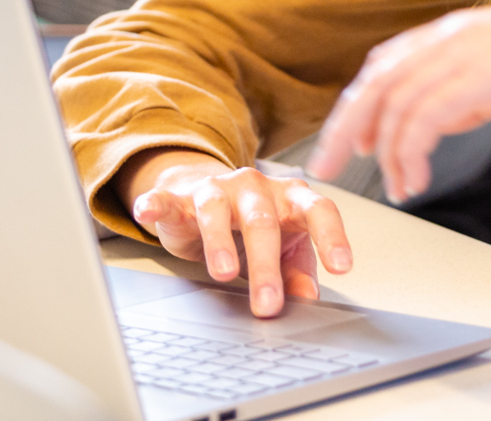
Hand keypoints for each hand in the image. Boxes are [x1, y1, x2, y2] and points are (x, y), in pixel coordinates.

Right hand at [118, 149, 353, 317]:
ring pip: (218, 210)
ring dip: (220, 242)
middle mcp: (256, 187)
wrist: (202, 193)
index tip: (341, 266)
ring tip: (224, 273)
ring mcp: (217, 188)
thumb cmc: (251, 223)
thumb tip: (309, 297)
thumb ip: (298, 269)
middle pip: (264, 222)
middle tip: (268, 304)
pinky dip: (156, 204)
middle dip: (266, 266)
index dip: (332, 236)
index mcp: (290, 197)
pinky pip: (165, 198)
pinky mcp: (178, 196)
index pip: (318, 210)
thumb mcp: (283, 246)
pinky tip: (148, 211)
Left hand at [309, 0, 490, 201]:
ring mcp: (458, 56)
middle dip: (344, 129)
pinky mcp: (474, 79)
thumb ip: (471, 89)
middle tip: (326, 168)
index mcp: (451, 32)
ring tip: (396, 190)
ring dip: (386, 155)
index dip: (361, 103)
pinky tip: (417, 181)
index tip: (349, 139)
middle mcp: (445, 39)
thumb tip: (447, 117)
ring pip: (393, 108)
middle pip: (374, 85)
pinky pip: (421, 123)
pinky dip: (410, 155)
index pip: (385, 66)